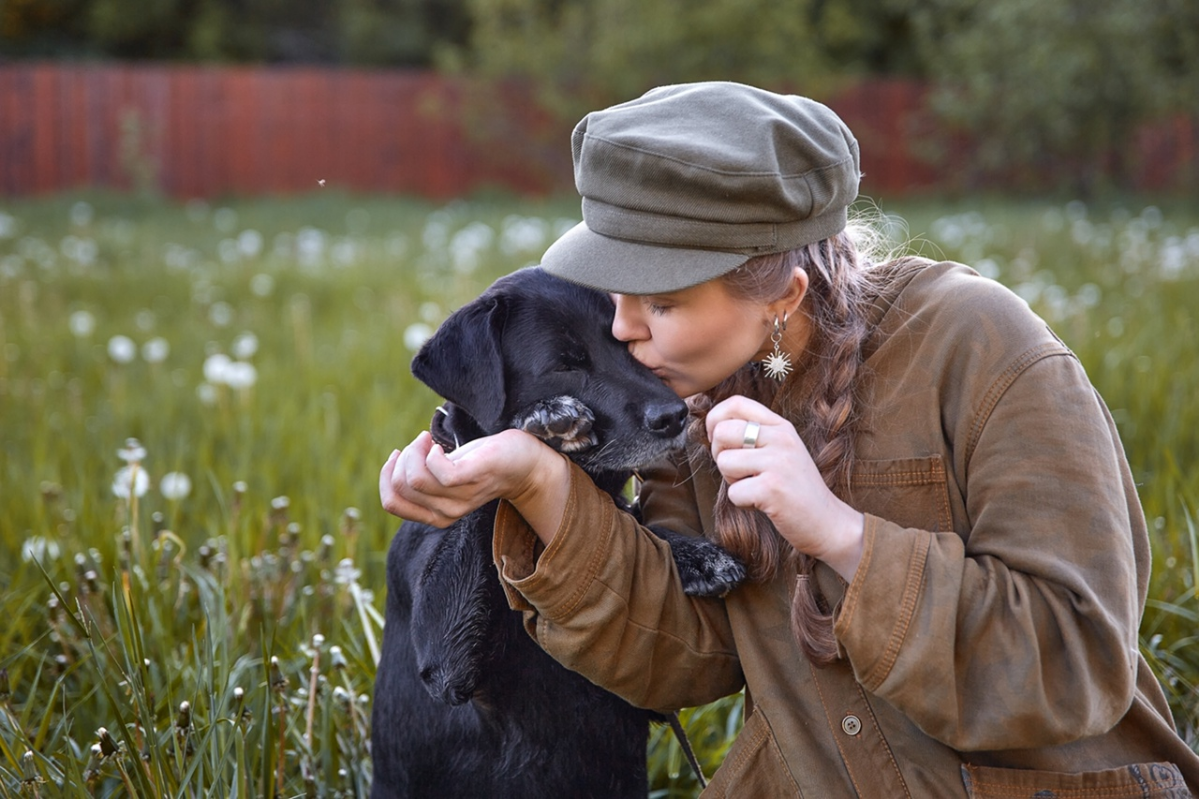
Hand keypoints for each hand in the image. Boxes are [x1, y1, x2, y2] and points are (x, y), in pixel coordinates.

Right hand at [379, 429, 569, 539]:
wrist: (523, 463)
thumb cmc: (480, 465)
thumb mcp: (445, 477)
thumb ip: (423, 481)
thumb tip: (393, 467)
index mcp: (436, 515)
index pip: (391, 503)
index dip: (387, 475)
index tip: (399, 454)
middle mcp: (447, 512)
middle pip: (402, 486)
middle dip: (402, 458)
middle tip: (421, 443)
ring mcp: (461, 497)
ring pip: (415, 479)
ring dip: (415, 451)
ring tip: (429, 440)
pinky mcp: (473, 477)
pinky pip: (440, 473)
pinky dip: (431, 453)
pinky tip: (440, 445)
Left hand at [706, 395, 864, 580]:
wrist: (827, 522)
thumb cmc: (796, 489)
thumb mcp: (781, 451)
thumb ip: (754, 436)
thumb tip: (713, 429)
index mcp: (781, 426)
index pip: (736, 403)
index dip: (715, 420)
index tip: (718, 440)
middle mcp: (781, 438)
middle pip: (722, 432)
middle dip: (720, 455)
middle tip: (739, 472)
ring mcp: (778, 462)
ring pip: (724, 462)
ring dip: (732, 482)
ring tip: (756, 487)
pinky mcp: (772, 488)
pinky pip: (733, 492)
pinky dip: (742, 503)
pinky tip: (763, 503)